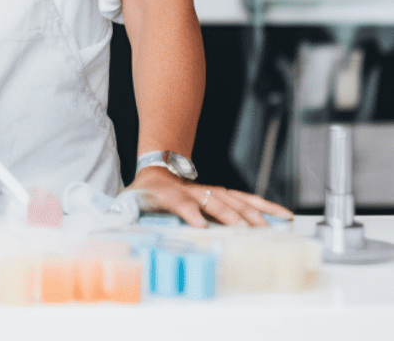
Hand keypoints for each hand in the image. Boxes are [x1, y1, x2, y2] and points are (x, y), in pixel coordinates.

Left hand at [127, 166, 293, 228]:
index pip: (179, 200)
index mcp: (168, 193)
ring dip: (252, 211)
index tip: (199, 224)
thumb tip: (119, 219)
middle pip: (212, 199)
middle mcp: (193, 190)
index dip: (189, 210)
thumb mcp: (130, 200)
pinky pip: (247, 200)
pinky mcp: (223, 194)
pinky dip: (265, 207)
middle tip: (243, 228)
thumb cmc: (145, 193)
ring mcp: (210, 190)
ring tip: (270, 225)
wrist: (157, 171)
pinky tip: (281, 216)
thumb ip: (127, 211)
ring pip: (234, 198)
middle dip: (228, 213)